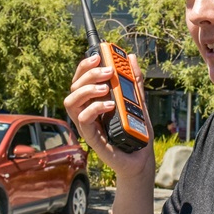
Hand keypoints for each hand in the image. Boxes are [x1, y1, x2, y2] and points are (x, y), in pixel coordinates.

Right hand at [63, 53, 154, 179]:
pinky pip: (82, 119)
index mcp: (94, 100)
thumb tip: (130, 57)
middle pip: (74, 86)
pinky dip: (94, 108)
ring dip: (87, 89)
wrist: (142, 157)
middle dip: (89, 73)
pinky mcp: (91, 137)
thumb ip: (133, 80)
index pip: (81, 78)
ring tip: (105, 88)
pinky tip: (110, 105)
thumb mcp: (138, 100)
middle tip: (108, 71)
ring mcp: (87, 124)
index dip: (85, 65)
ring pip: (71, 101)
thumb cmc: (136, 130)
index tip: (98, 55)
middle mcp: (86, 110)